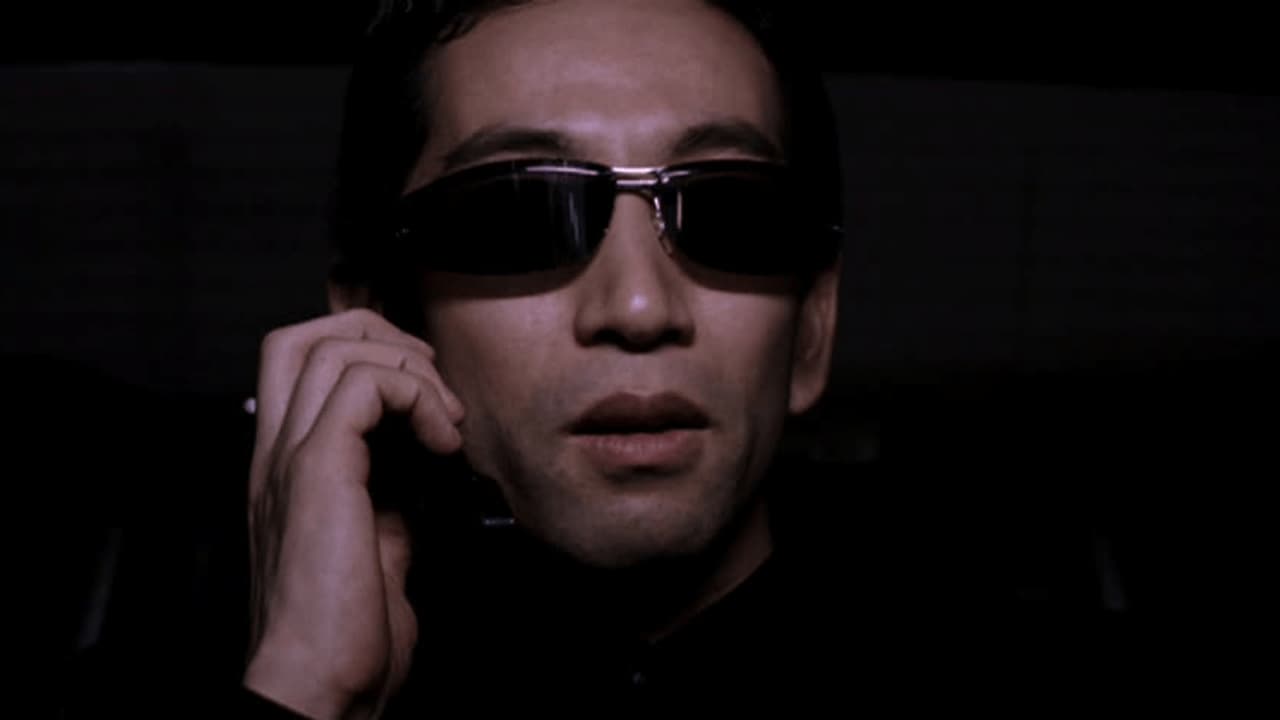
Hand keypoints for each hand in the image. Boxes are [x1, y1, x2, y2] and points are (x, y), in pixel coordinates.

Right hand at [242, 309, 464, 718]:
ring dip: (410, 369)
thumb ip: (388, 501)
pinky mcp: (317, 470)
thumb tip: (420, 468)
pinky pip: (364, 385)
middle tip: (434, 388)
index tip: (429, 395)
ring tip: (446, 423)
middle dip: (383, 337)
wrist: (319, 686)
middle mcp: (278, 451)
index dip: (371, 351)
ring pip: (333, 345)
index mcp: (289, 467)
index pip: (305, 363)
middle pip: (307, 334)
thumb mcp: (378, 549)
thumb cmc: (348, 634)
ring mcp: (290, 456)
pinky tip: (442, 444)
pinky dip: (416, 396)